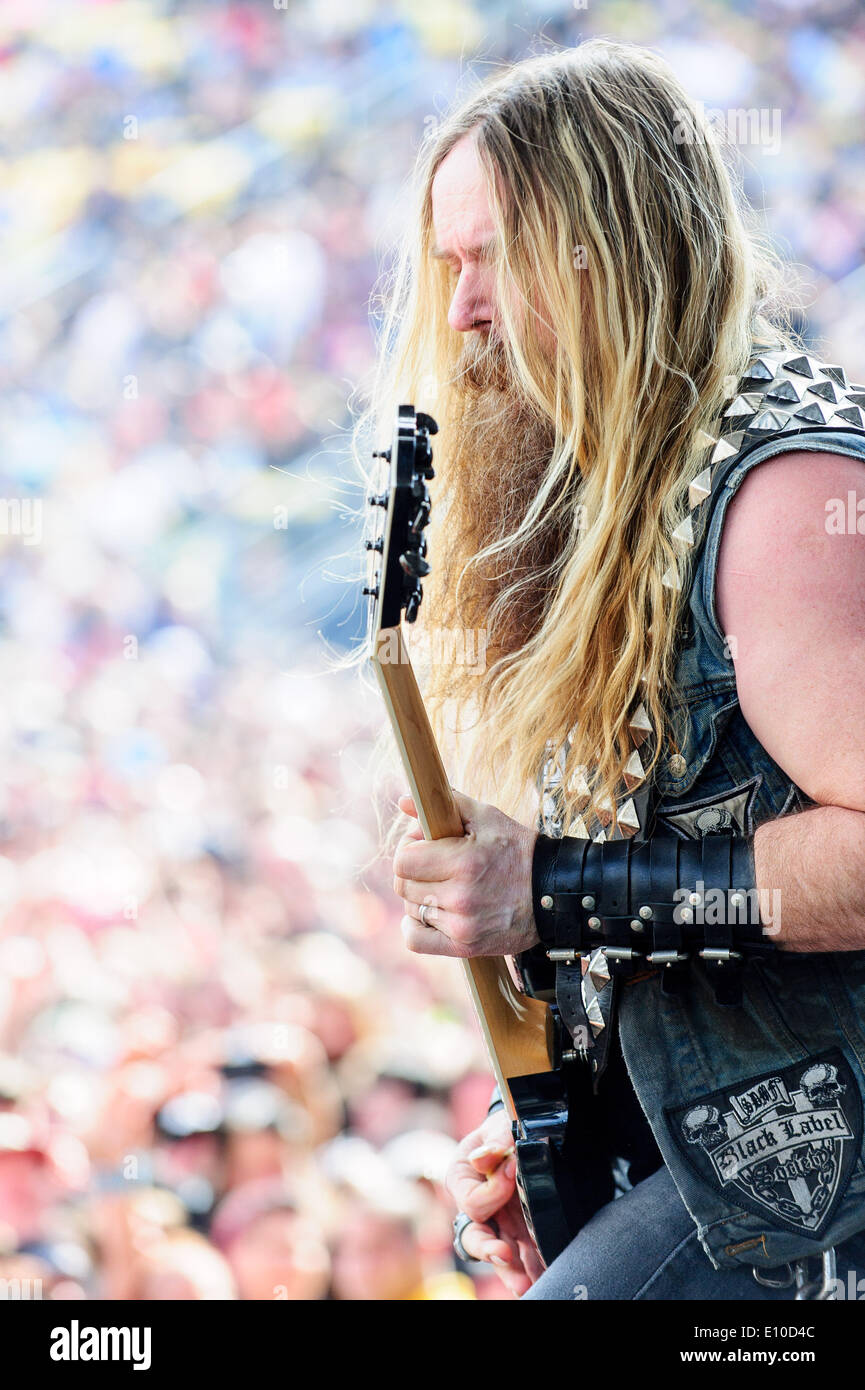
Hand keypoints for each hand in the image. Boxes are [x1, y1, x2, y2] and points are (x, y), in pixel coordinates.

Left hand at [392, 788, 539, 957]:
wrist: (553, 892)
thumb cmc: (518, 850)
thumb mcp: (486, 817)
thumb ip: (445, 805)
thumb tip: (403, 801)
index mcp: (463, 862)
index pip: (403, 860)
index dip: (409, 847)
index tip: (423, 844)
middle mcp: (460, 897)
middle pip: (403, 885)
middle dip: (413, 870)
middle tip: (433, 863)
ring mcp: (462, 926)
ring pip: (410, 909)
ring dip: (419, 895)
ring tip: (442, 885)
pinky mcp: (465, 946)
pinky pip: (416, 940)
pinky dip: (414, 926)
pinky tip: (427, 912)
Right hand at [446, 1110, 543, 1295]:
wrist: (525, 1132)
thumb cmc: (506, 1127)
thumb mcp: (500, 1125)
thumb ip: (496, 1139)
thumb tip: (486, 1158)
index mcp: (463, 1179)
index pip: (472, 1200)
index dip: (492, 1191)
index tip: (512, 1172)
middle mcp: (476, 1206)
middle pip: (475, 1237)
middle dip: (489, 1249)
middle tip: (505, 1254)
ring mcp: (498, 1221)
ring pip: (498, 1253)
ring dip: (510, 1270)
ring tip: (526, 1284)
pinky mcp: (518, 1230)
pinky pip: (521, 1254)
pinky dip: (531, 1267)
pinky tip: (543, 1276)